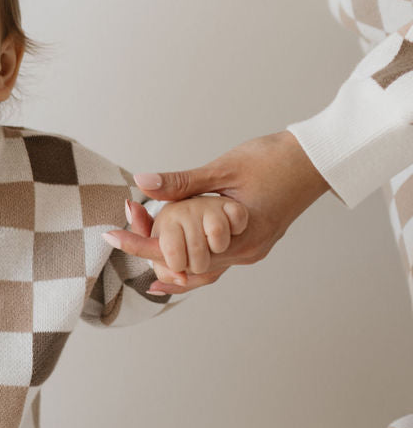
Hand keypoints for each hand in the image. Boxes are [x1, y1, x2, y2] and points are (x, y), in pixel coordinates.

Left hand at [104, 132, 330, 295]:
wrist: (318, 160)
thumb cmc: (276, 158)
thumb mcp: (224, 167)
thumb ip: (183, 182)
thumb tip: (142, 183)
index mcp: (240, 237)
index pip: (179, 252)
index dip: (142, 245)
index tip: (110, 236)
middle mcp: (246, 253)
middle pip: (188, 268)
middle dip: (152, 254)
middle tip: (119, 234)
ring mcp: (253, 252)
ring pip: (203, 269)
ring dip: (172, 259)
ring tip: (139, 241)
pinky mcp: (254, 245)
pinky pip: (217, 261)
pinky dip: (193, 256)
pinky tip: (172, 250)